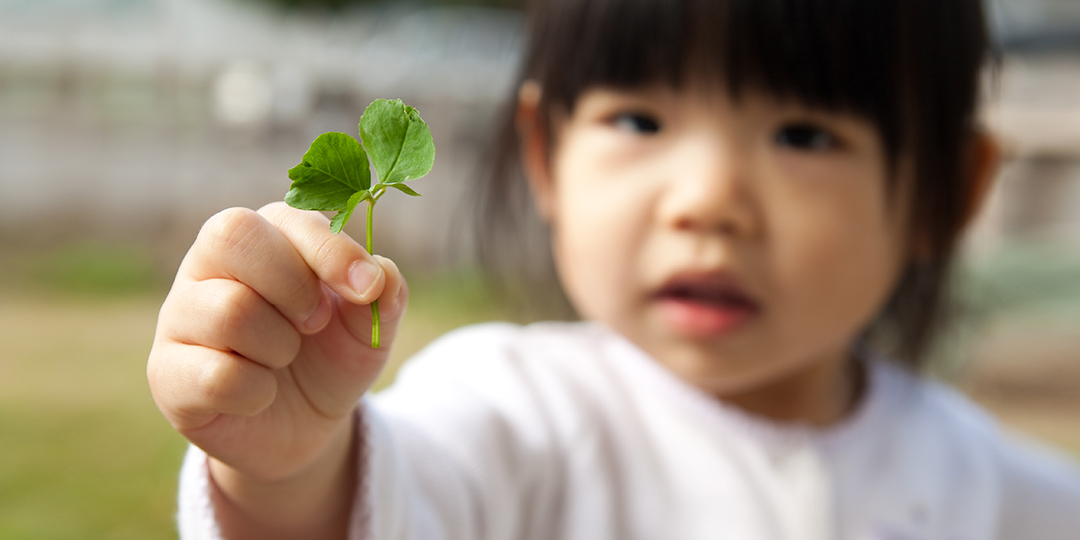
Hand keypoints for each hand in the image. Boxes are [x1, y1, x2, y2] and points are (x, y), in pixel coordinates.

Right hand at [147, 202, 406, 532]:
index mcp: (264, 236)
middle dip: (294, 284)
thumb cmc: (330, 358)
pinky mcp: (166, 373)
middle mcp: (210, 264)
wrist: (304, 428)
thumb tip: (381, 276)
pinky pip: (216, 376)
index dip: (329, 249)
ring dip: (280, 345)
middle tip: (316, 323)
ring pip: (230, 310)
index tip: (366, 288)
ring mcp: (180, 316)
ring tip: (284, 359)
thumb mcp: (369, 327)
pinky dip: (257, 392)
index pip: (283, 216)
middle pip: (234, 235)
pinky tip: (260, 394)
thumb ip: (383, 294)